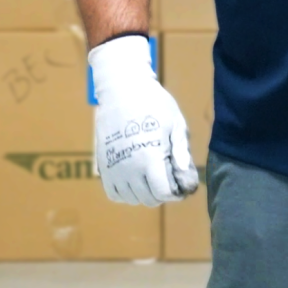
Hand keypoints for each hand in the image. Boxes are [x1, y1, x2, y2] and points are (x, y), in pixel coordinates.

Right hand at [89, 35, 199, 206]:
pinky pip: (113, 193)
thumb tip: (185, 176)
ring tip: (151, 176)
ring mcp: (113, 167)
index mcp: (149, 158)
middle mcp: (129, 168)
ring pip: (131, 199)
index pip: (163, 194)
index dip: (176, 193)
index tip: (180, 184)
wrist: (122, 88)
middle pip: (149, 199)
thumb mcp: (175, 123)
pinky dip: (125, 193)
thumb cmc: (154, 103)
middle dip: (162, 193)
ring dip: (144, 193)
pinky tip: (135, 179)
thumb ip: (181, 151)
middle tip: (167, 177)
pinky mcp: (103, 164)